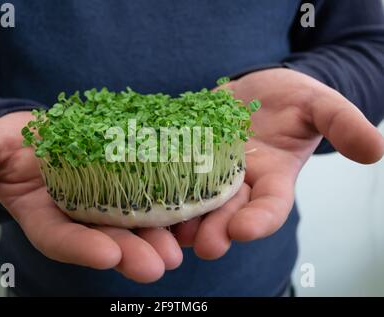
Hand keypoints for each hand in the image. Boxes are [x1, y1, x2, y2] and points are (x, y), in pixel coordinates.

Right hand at [0, 112, 182, 282]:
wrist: (48, 135)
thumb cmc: (18, 143)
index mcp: (47, 214)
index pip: (61, 237)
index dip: (82, 247)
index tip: (107, 255)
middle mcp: (81, 216)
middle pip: (105, 240)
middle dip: (131, 253)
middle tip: (157, 265)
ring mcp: (107, 204)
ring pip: (134, 226)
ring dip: (157, 240)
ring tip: (178, 250)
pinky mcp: (131, 187)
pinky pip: (152, 200)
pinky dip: (172, 211)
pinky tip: (191, 217)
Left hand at [173, 68, 383, 258]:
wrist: (257, 90)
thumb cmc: (293, 99)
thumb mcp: (320, 105)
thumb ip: (342, 123)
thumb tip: (375, 149)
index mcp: (273, 179)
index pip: (270, 207)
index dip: (259, 221)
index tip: (244, 230)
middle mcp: (239, 184)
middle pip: (227, 214)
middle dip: (216, 230)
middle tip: (203, 244)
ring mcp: (209, 173)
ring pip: (195, 203)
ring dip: (182, 219)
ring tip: (167, 230)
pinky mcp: (185, 157)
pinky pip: (169, 174)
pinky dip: (156, 185)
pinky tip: (140, 193)